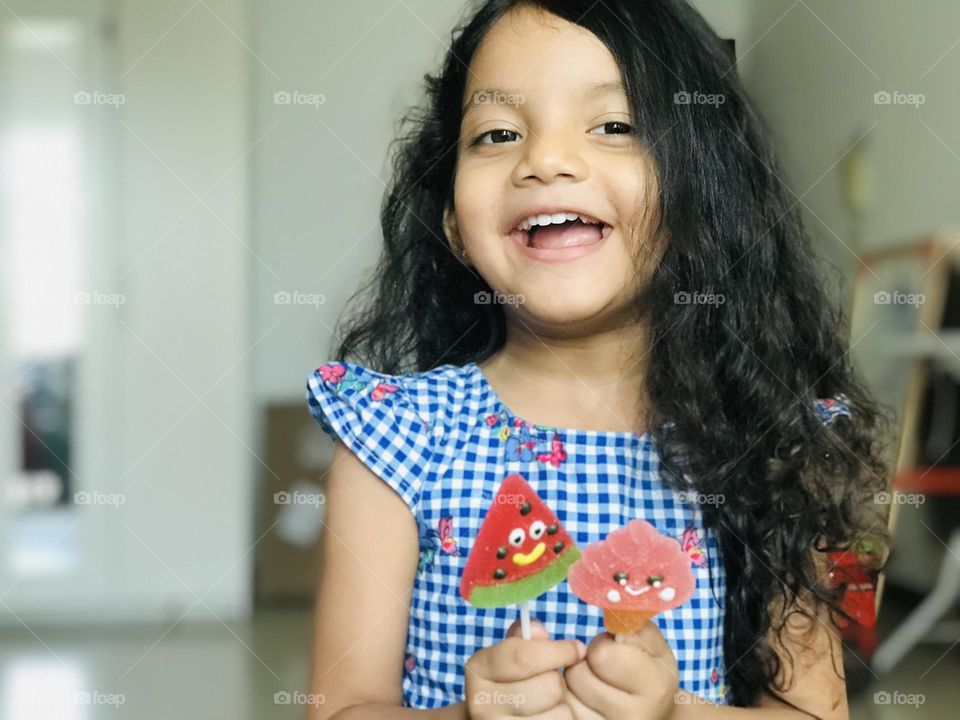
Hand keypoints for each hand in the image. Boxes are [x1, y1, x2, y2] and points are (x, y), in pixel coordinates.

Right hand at [464, 616, 586, 718]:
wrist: (498, 718)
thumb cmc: (513, 682)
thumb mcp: (513, 655)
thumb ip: (526, 637)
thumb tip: (538, 630)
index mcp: (478, 669)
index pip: (523, 655)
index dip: (558, 650)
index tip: (577, 649)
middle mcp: (481, 703)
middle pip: (548, 685)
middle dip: (558, 681)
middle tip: (550, 683)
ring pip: (559, 712)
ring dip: (562, 706)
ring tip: (548, 704)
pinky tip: (547, 717)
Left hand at [563, 620, 679, 719]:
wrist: (655, 717)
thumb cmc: (649, 674)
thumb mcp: (652, 646)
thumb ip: (632, 623)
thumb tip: (609, 605)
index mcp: (655, 688)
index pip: (602, 654)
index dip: (604, 644)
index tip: (616, 650)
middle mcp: (632, 718)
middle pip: (577, 674)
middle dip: (584, 663)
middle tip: (603, 669)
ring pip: (563, 692)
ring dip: (573, 682)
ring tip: (594, 684)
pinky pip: (557, 709)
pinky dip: (566, 699)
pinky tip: (583, 700)